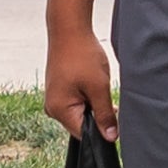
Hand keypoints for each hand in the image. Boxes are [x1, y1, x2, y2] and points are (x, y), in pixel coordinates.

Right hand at [41, 0, 117, 142]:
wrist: (69, 29)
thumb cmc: (82, 56)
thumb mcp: (99, 88)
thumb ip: (105, 115)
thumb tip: (111, 138)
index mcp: (59, 110)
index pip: (84, 135)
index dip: (102, 131)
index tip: (115, 118)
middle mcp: (52, 108)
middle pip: (81, 125)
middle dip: (98, 116)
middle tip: (109, 98)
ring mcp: (54, 99)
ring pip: (81, 112)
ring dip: (94, 104)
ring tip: (99, 86)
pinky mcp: (59, 90)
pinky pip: (76, 102)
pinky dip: (88, 96)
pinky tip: (93, 82)